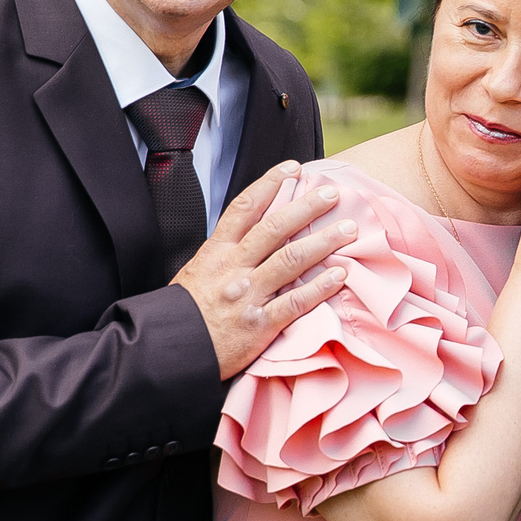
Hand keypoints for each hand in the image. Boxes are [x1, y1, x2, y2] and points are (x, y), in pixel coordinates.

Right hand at [174, 163, 353, 379]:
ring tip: (349, 230)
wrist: (171, 351)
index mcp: (216, 252)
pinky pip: (295, 302)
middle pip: (274, 228)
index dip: (270, 184)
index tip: (293, 169)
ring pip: (290, 260)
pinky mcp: (259, 325)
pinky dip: (320, 288)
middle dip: (306, 208)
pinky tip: (341, 275)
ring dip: (324, 242)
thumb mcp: (196, 272)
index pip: (244, 208)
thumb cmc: (186, 313)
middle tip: (332, 194)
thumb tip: (251, 230)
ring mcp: (247, 296)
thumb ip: (225, 252)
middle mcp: (233, 268)